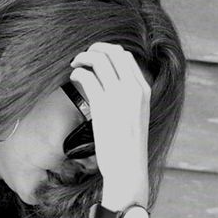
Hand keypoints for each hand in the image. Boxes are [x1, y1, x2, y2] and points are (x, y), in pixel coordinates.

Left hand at [68, 42, 150, 197]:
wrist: (128, 168)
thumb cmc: (129, 147)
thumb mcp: (137, 117)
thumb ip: (130, 99)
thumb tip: (111, 86)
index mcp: (144, 91)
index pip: (126, 57)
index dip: (108, 52)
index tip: (97, 57)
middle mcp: (133, 89)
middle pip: (113, 53)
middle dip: (95, 49)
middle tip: (82, 57)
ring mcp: (118, 96)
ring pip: (99, 60)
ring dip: (83, 58)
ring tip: (75, 64)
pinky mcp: (102, 105)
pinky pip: (87, 77)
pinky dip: (77, 73)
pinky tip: (74, 78)